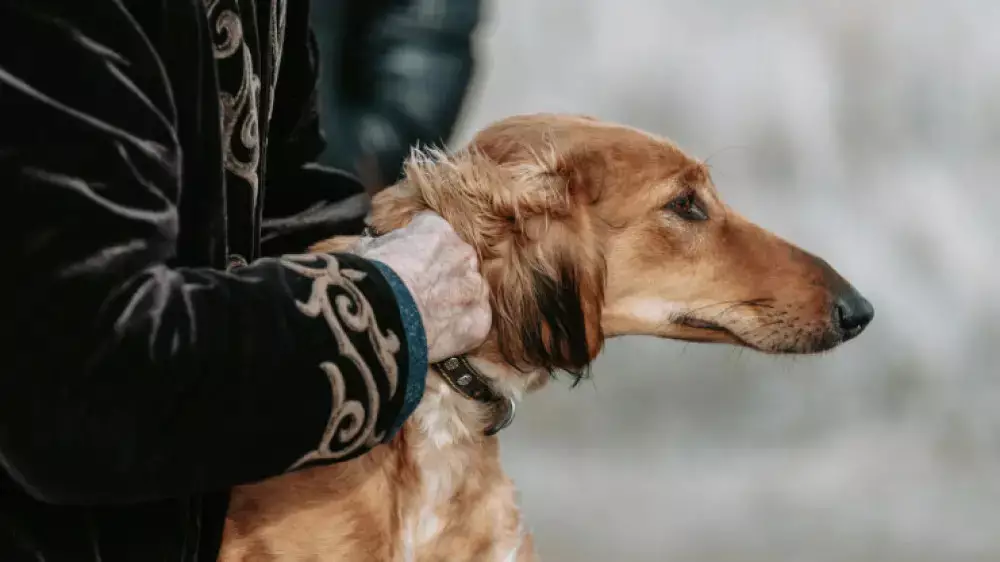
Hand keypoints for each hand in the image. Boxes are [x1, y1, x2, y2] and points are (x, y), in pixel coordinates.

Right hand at [353, 212, 490, 362]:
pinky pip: (474, 323)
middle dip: (441, 276)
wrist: (379, 313)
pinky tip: (440, 338)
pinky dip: (460, 331)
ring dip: (454, 303)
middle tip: (419, 294)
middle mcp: (462, 253)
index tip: (406, 264)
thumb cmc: (367, 277)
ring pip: (469, 292)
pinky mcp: (479, 321)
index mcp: (436, 229)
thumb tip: (373, 248)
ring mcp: (474, 287)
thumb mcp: (366, 248)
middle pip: (457, 262)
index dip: (418, 251)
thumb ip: (381, 246)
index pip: (433, 232)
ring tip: (429, 319)